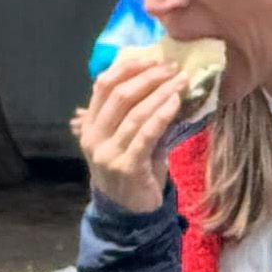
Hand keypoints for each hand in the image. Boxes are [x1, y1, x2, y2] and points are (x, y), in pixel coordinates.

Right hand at [74, 55, 191, 214]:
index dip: (127, 67)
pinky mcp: (127, 167)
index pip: (102, 86)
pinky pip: (145, 135)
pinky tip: (175, 102)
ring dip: (160, 93)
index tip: (152, 58)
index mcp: (90, 126)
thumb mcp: (128, 138)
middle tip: (172, 68)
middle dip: (148, 77)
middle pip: (119, 96)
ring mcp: (108, 154)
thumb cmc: (132, 169)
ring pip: (135, 114)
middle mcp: (94, 138)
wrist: (129, 213)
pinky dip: (161, 116)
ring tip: (181, 81)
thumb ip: (136, 113)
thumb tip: (162, 79)